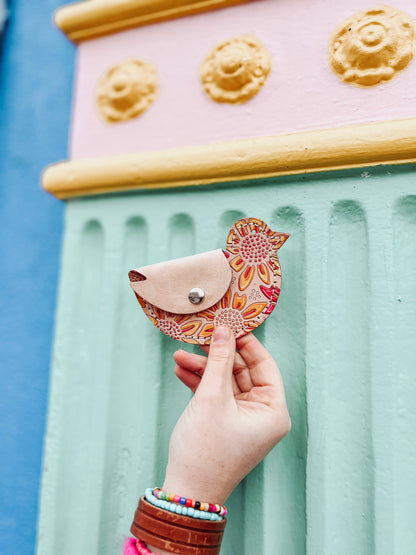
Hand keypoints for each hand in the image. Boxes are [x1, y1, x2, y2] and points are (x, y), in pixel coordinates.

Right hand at [162, 326, 290, 504]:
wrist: (186, 492)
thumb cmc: (204, 451)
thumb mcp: (212, 397)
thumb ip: (219, 360)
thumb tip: (224, 330)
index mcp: (273, 411)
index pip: (264, 364)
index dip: (245, 343)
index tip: (228, 325)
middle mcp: (263, 414)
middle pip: (242, 371)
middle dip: (217, 355)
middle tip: (200, 337)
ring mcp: (244, 419)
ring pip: (226, 382)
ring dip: (204, 368)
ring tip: (180, 355)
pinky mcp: (226, 423)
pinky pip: (217, 395)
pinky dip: (200, 383)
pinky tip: (181, 370)